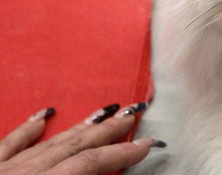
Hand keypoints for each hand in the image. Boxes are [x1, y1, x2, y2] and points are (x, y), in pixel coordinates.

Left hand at [0, 103, 164, 173]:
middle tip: (134, 112)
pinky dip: (27, 129)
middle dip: (107, 129)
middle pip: (74, 145)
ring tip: (104, 112)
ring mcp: (2, 171)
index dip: (122, 153)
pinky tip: (44, 114)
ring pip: (47, 142)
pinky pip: (8, 144)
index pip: (89, 164)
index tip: (148, 143)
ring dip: (79, 127)